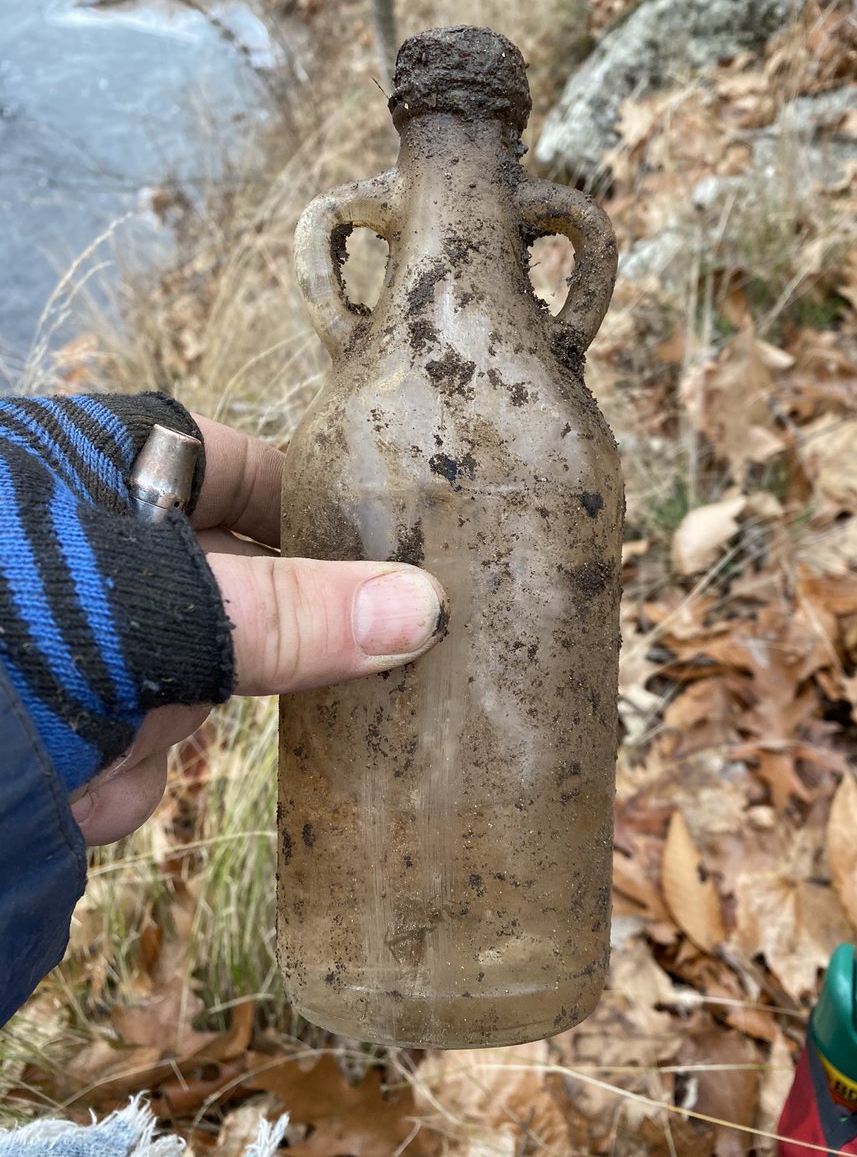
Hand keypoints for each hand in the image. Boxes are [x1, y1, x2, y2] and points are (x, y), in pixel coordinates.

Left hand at [69, 414, 444, 844]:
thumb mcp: (146, 604)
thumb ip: (288, 612)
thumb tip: (425, 608)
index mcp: (111, 462)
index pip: (252, 471)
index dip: (317, 519)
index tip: (376, 571)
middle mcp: (94, 542)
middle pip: (228, 602)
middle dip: (215, 667)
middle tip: (189, 684)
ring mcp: (65, 631)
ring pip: (176, 691)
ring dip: (147, 739)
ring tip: (87, 748)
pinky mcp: (42, 709)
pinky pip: (122, 747)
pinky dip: (101, 781)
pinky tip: (58, 784)